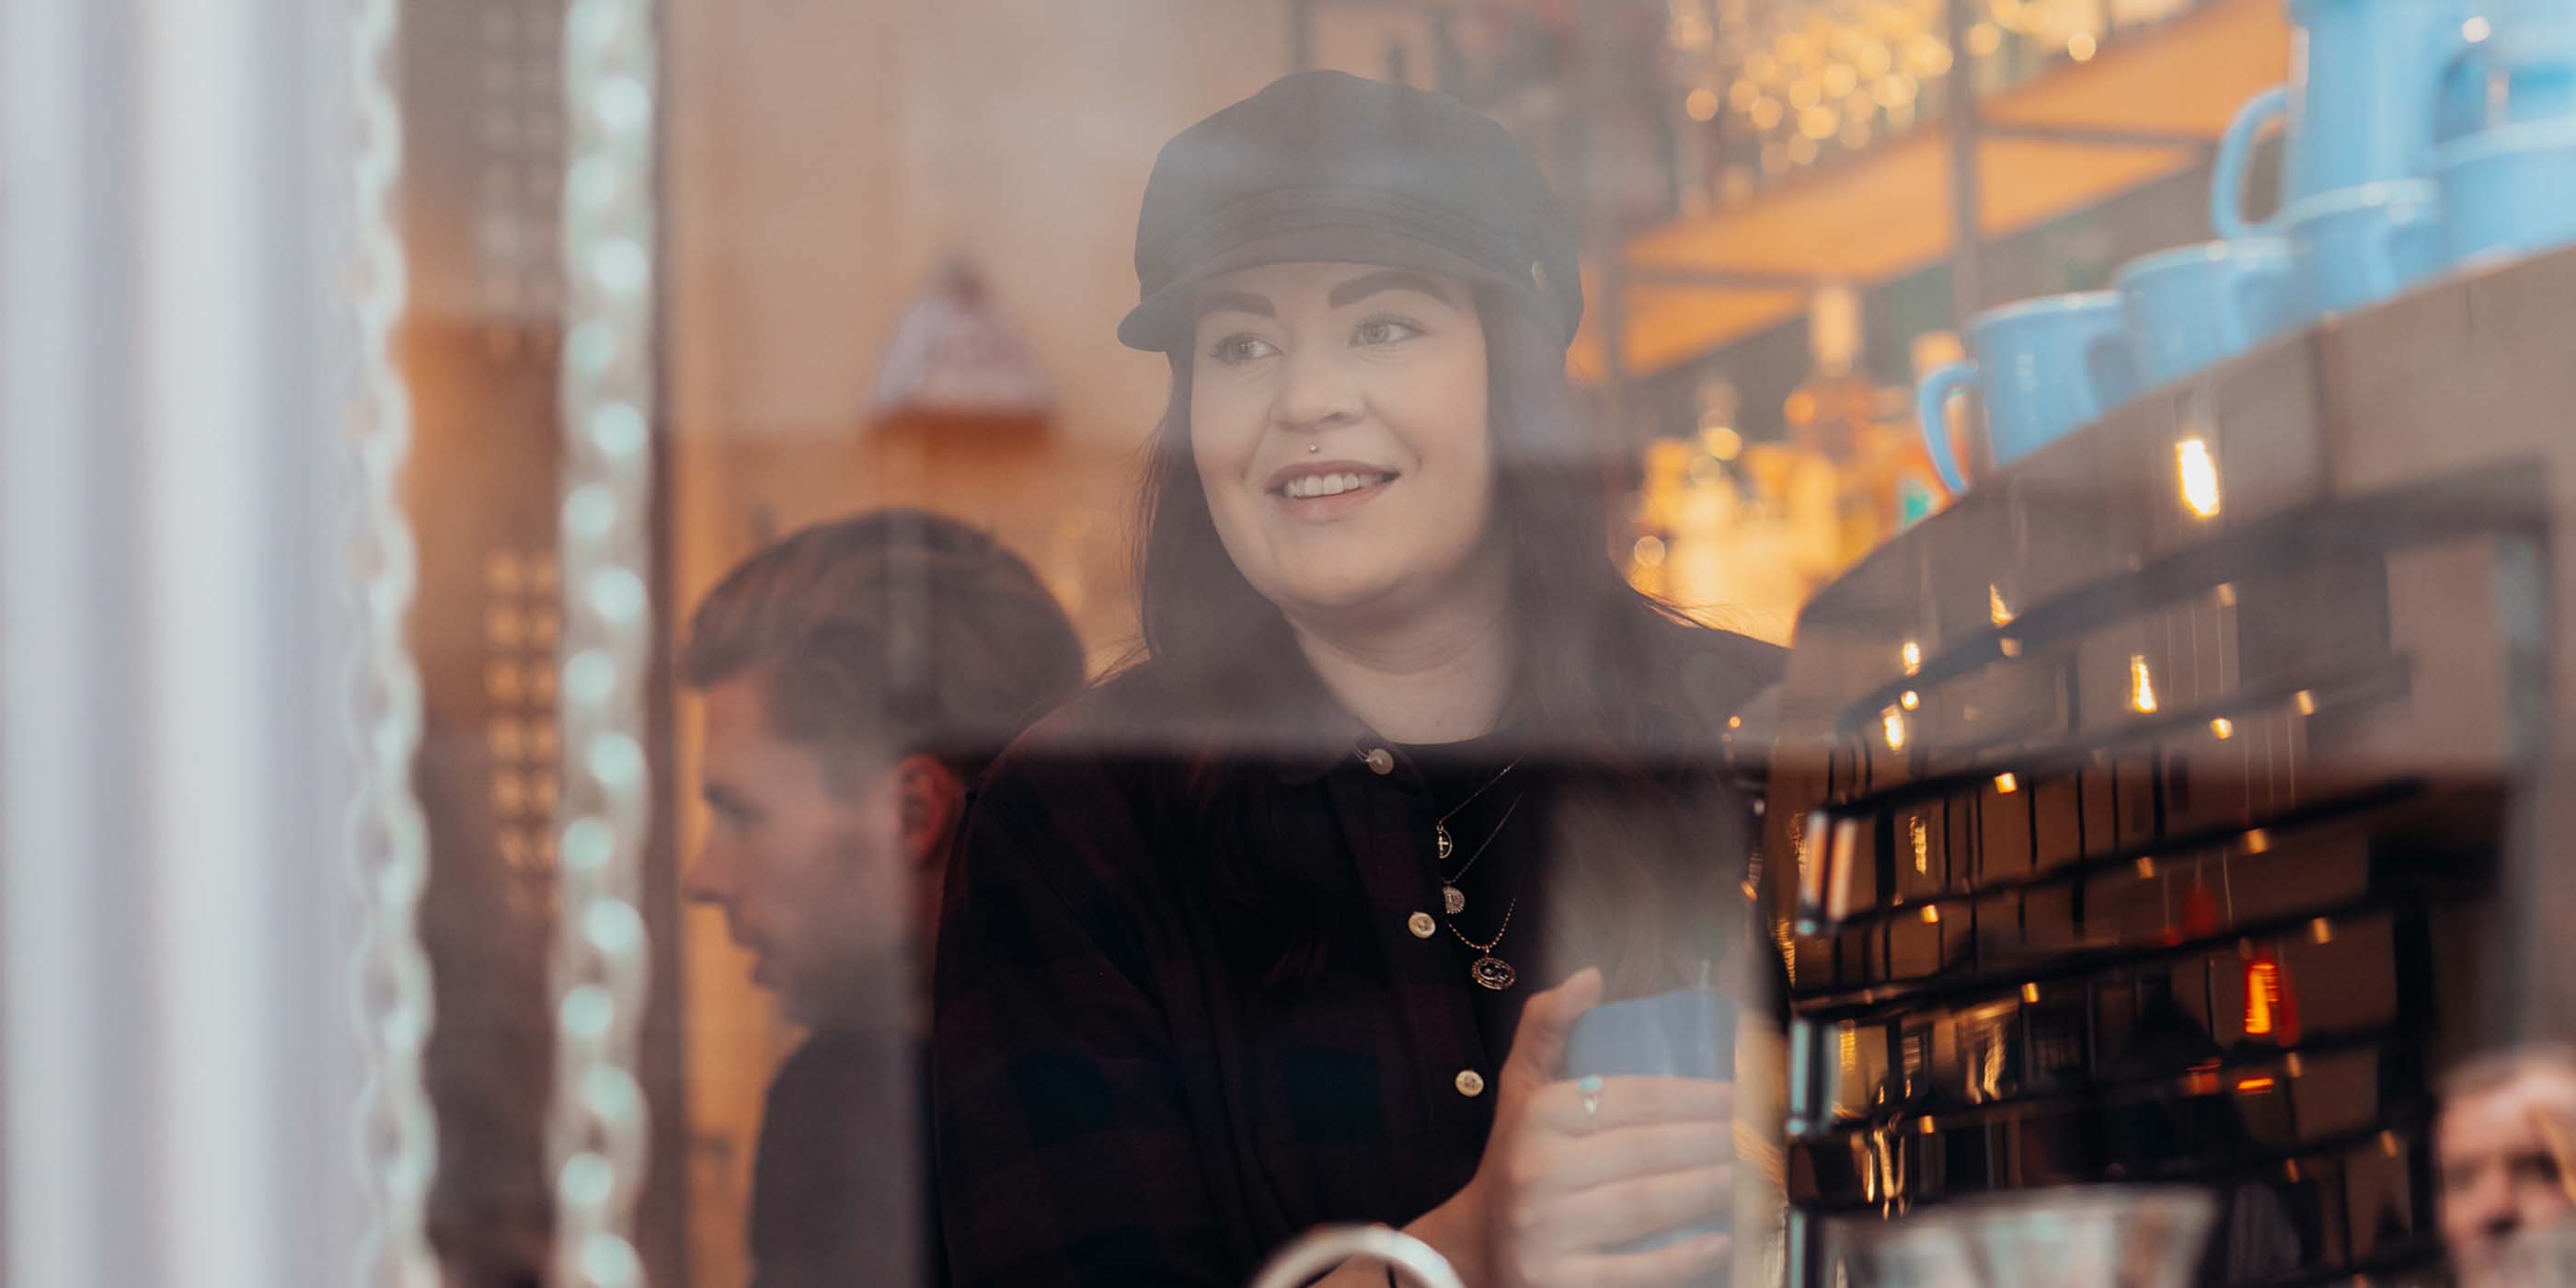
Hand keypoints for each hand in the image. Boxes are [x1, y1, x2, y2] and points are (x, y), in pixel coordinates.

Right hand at [1468, 968, 1735, 1287]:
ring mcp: (1545, 1231)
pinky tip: (1721, 1242)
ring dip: (1708, 1190)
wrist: (1474, 1247)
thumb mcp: (1521, 1090)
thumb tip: (1590, 977)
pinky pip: (1633, 1270)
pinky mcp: (1557, 1282)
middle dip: (1714, 1142)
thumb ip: (1548, 1026)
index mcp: (1537, 1115)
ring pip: (1645, 1204)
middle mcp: (1536, 1170)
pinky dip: (1682, 1258)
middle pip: (1647, 1151)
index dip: (1696, 1096)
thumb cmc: (1518, 1160)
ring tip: (1750, 1178)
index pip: (1632, 1099)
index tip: (1742, 1098)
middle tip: (1762, 1139)